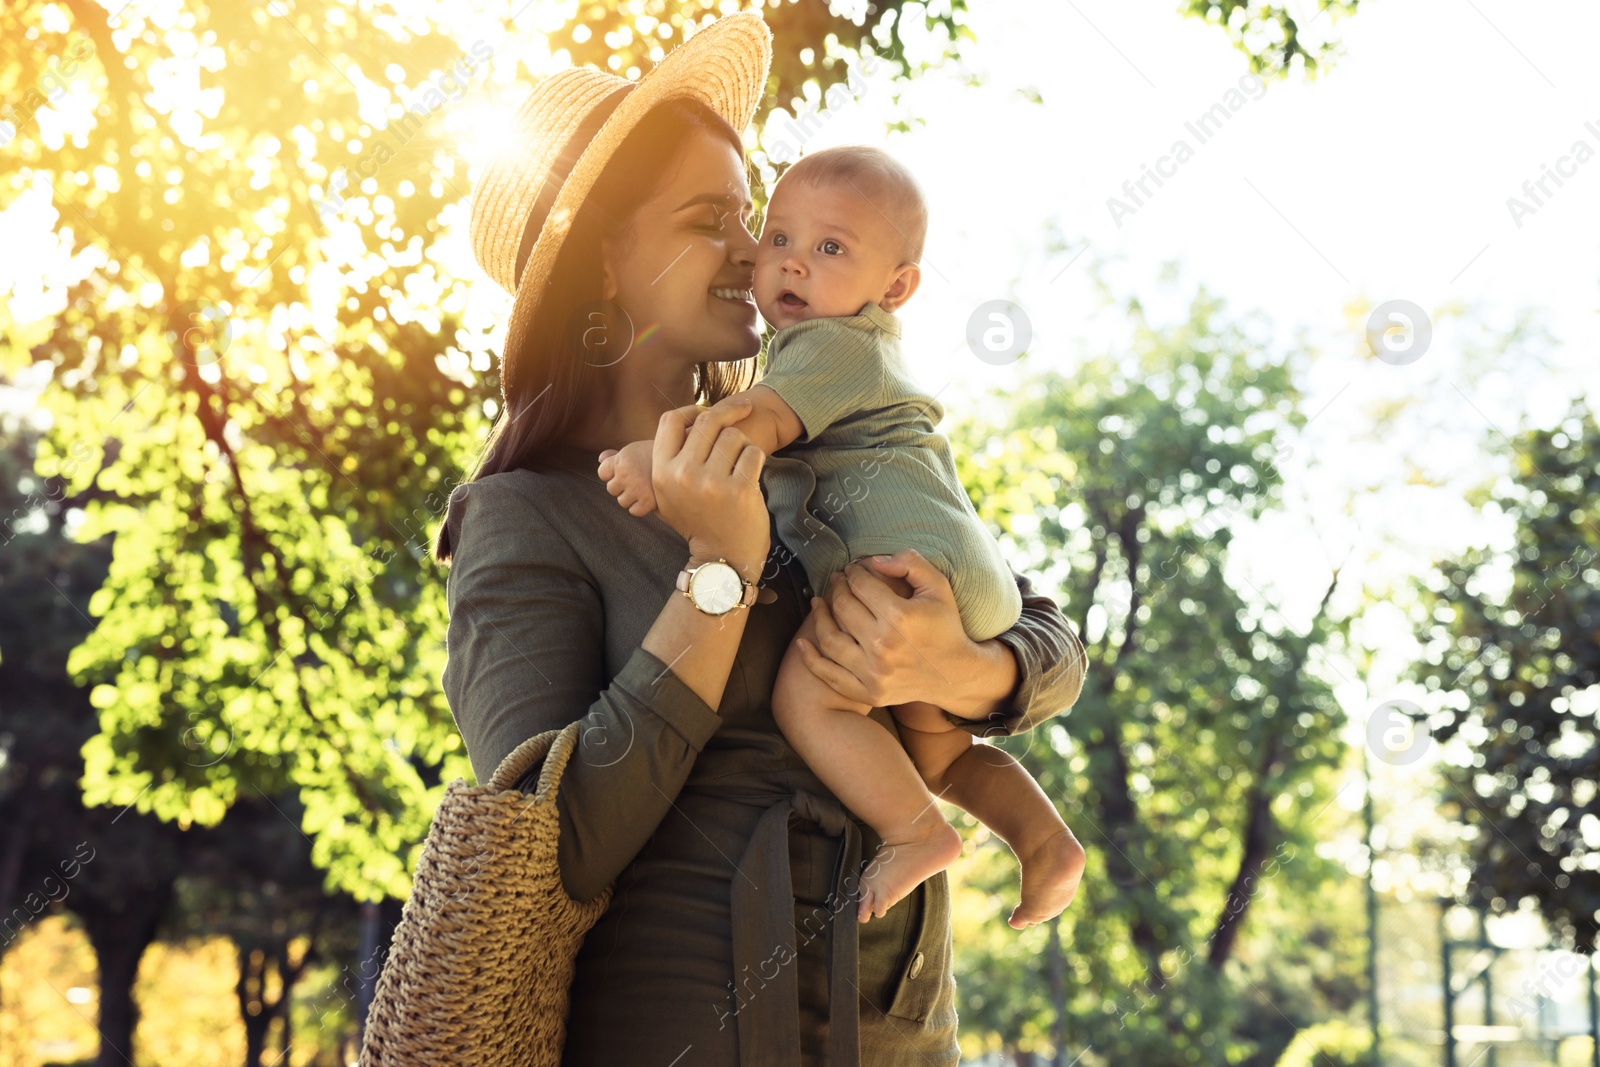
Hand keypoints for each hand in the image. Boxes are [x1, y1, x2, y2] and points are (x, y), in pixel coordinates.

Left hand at [597, 440, 657, 516]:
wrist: (684, 459)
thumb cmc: (658, 455)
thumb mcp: (636, 449)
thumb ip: (617, 456)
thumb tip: (600, 459)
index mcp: (622, 459)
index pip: (602, 473)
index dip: (614, 473)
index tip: (629, 470)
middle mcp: (626, 474)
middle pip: (611, 489)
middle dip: (623, 486)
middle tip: (640, 479)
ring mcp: (636, 489)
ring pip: (622, 501)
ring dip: (631, 497)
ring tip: (645, 488)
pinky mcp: (648, 502)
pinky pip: (634, 511)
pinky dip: (641, 507)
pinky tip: (650, 498)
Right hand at [650, 397, 768, 575]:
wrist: (722, 557)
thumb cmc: (698, 519)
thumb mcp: (669, 493)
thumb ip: (671, 457)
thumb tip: (684, 417)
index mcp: (661, 472)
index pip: (670, 420)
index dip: (691, 409)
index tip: (707, 411)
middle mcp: (683, 475)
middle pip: (707, 422)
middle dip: (729, 413)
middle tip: (744, 409)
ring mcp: (712, 483)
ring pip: (733, 436)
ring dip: (742, 443)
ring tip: (740, 462)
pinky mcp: (740, 490)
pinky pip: (753, 452)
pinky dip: (756, 458)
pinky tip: (751, 473)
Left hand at [795, 549, 975, 707]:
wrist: (955, 674)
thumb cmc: (945, 626)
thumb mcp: (938, 586)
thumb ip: (909, 562)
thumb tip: (873, 561)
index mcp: (900, 617)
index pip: (861, 585)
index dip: (853, 572)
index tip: (852, 570)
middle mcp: (884, 645)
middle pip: (843, 608)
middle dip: (836, 588)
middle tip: (836, 581)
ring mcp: (875, 672)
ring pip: (830, 638)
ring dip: (819, 616)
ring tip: (819, 603)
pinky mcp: (869, 692)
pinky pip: (830, 674)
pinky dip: (811, 658)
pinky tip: (803, 641)